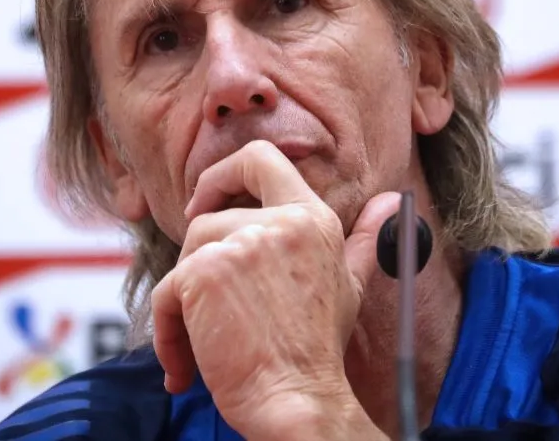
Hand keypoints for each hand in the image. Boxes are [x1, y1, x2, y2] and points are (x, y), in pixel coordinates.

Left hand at [151, 140, 398, 439]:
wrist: (297, 401)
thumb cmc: (318, 349)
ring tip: (201, 343)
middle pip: (209, 217)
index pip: (261, 157)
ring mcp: (240, 245)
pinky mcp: (203, 273)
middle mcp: (279, 223)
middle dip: (198, 261)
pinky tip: (185, 365)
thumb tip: (391, 204)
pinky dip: (168, 330)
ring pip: (187, 253)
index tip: (206, 202)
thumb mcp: (350, 285)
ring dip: (182, 302)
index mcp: (312, 218)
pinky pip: (167, 291)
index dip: (224, 173)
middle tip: (201, 299)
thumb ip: (366, 239)